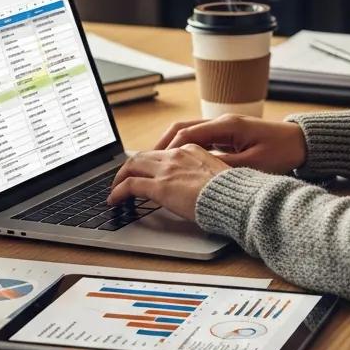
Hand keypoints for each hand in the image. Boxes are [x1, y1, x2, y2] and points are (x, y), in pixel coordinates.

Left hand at [106, 144, 228, 219]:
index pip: (162, 153)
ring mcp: (167, 169)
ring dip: (120, 178)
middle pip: (143, 156)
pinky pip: (130, 185)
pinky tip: (114, 200)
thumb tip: (197, 184)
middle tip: (122, 179)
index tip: (144, 172)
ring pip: (132, 166)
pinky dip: (118, 192)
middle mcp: (177, 155)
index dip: (149, 163)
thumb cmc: (231, 191)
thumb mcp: (218, 174)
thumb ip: (203, 174)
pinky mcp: (160, 186)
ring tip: (115, 190)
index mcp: (192, 149)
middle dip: (129, 167)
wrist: (234, 197)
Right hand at [152, 113, 306, 174]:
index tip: (151, 165)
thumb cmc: (282, 152)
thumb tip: (198, 173)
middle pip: (181, 128)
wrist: (302, 142)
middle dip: (160, 145)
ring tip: (154, 163)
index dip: (166, 150)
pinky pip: (199, 137)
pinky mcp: (229, 133)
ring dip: (170, 145)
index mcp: (226, 125)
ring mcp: (224, 126)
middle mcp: (222, 121)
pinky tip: (178, 162)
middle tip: (143, 163)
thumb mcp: (252, 165)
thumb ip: (224, 167)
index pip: (186, 134)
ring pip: (188, 132)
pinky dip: (184, 147)